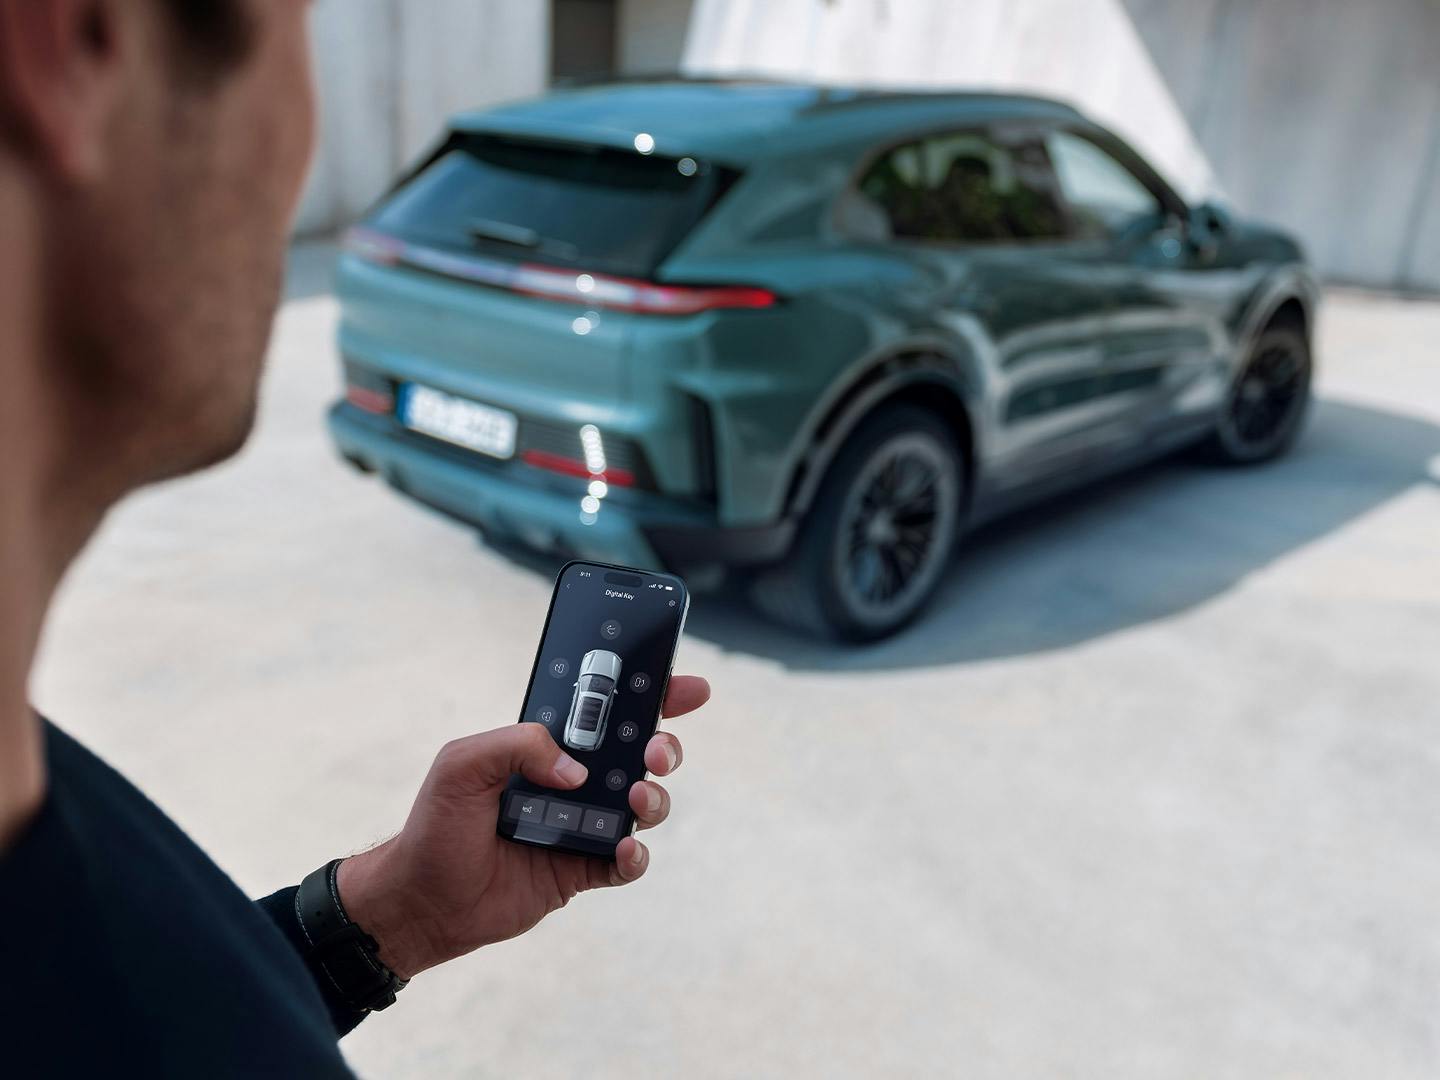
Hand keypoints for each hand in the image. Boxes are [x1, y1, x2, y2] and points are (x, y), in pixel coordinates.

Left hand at [336, 675, 709, 979]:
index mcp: (548, 746)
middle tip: (655, 749)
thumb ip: (518, 743)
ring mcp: (581, 826)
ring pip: (644, 804)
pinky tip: (623, 850)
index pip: (606, 711)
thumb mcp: (463, 763)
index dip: (651, 696)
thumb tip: (575, 770)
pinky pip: (627, 862)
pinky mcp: (582, 870)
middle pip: (640, 753)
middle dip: (665, 744)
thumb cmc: (436, 826)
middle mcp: (572, 782)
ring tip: (635, 799)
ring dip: (654, 797)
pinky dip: (635, 855)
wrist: (422, 901)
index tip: (687, 688)